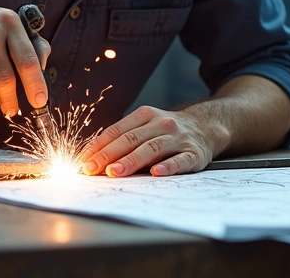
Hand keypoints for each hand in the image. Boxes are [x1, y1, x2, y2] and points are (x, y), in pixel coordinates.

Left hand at [79, 106, 225, 177]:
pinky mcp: (195, 153)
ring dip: (131, 161)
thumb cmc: (166, 131)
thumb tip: (93, 159)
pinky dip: (168, 166)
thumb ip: (123, 139)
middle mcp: (162, 124)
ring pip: (152, 148)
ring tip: (114, 172)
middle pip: (131, 139)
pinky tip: (156, 172)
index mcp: (145, 115)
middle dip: (109, 155)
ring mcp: (179, 138)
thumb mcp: (146, 126)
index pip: (117, 131)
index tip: (83, 161)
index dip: (99, 146)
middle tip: (92, 169)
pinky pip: (180, 160)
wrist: (206, 126)